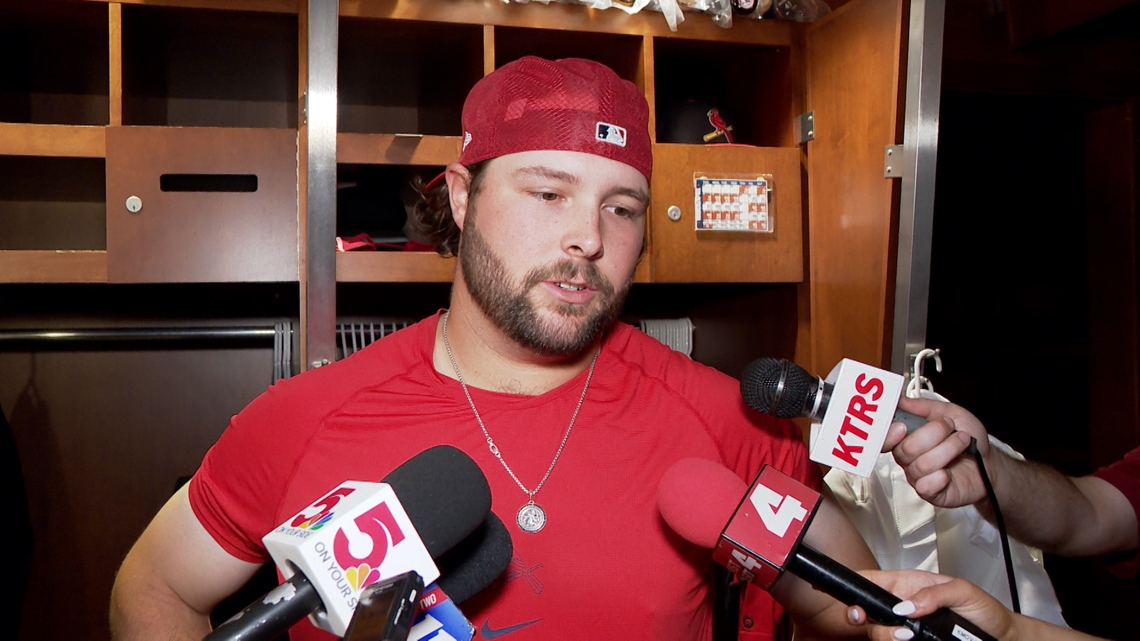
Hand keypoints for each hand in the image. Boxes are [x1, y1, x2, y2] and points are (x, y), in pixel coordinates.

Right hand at [845, 570, 1015, 640]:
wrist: (1001, 637)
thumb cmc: (984, 610)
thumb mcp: (962, 591)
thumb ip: (932, 594)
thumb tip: (904, 606)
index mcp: (909, 584)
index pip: (873, 580)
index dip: (854, 584)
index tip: (847, 594)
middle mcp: (903, 606)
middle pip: (869, 611)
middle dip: (863, 616)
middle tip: (867, 620)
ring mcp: (907, 627)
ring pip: (878, 632)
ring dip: (884, 635)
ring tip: (907, 637)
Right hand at [881, 397, 992, 507]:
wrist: (990, 462)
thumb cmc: (969, 439)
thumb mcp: (950, 412)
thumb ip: (924, 406)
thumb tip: (901, 400)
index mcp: (907, 438)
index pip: (885, 439)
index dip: (889, 434)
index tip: (903, 426)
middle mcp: (909, 458)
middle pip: (906, 449)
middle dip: (934, 434)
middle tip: (951, 428)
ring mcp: (919, 477)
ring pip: (922, 465)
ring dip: (948, 449)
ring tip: (963, 443)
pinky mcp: (931, 493)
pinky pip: (926, 487)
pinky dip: (941, 477)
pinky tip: (950, 472)